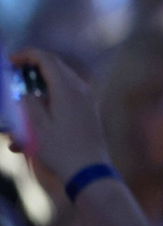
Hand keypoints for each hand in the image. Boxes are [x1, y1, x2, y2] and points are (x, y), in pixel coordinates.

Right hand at [11, 49, 108, 179]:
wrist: (89, 170)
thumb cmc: (61, 150)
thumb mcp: (35, 127)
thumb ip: (28, 103)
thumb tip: (27, 93)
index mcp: (68, 89)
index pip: (47, 59)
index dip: (27, 55)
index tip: (10, 60)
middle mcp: (81, 90)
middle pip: (55, 68)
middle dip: (32, 69)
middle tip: (14, 76)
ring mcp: (87, 100)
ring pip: (59, 85)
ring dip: (38, 93)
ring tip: (19, 115)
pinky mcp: (88, 111)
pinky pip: (66, 99)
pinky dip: (48, 105)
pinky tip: (33, 129)